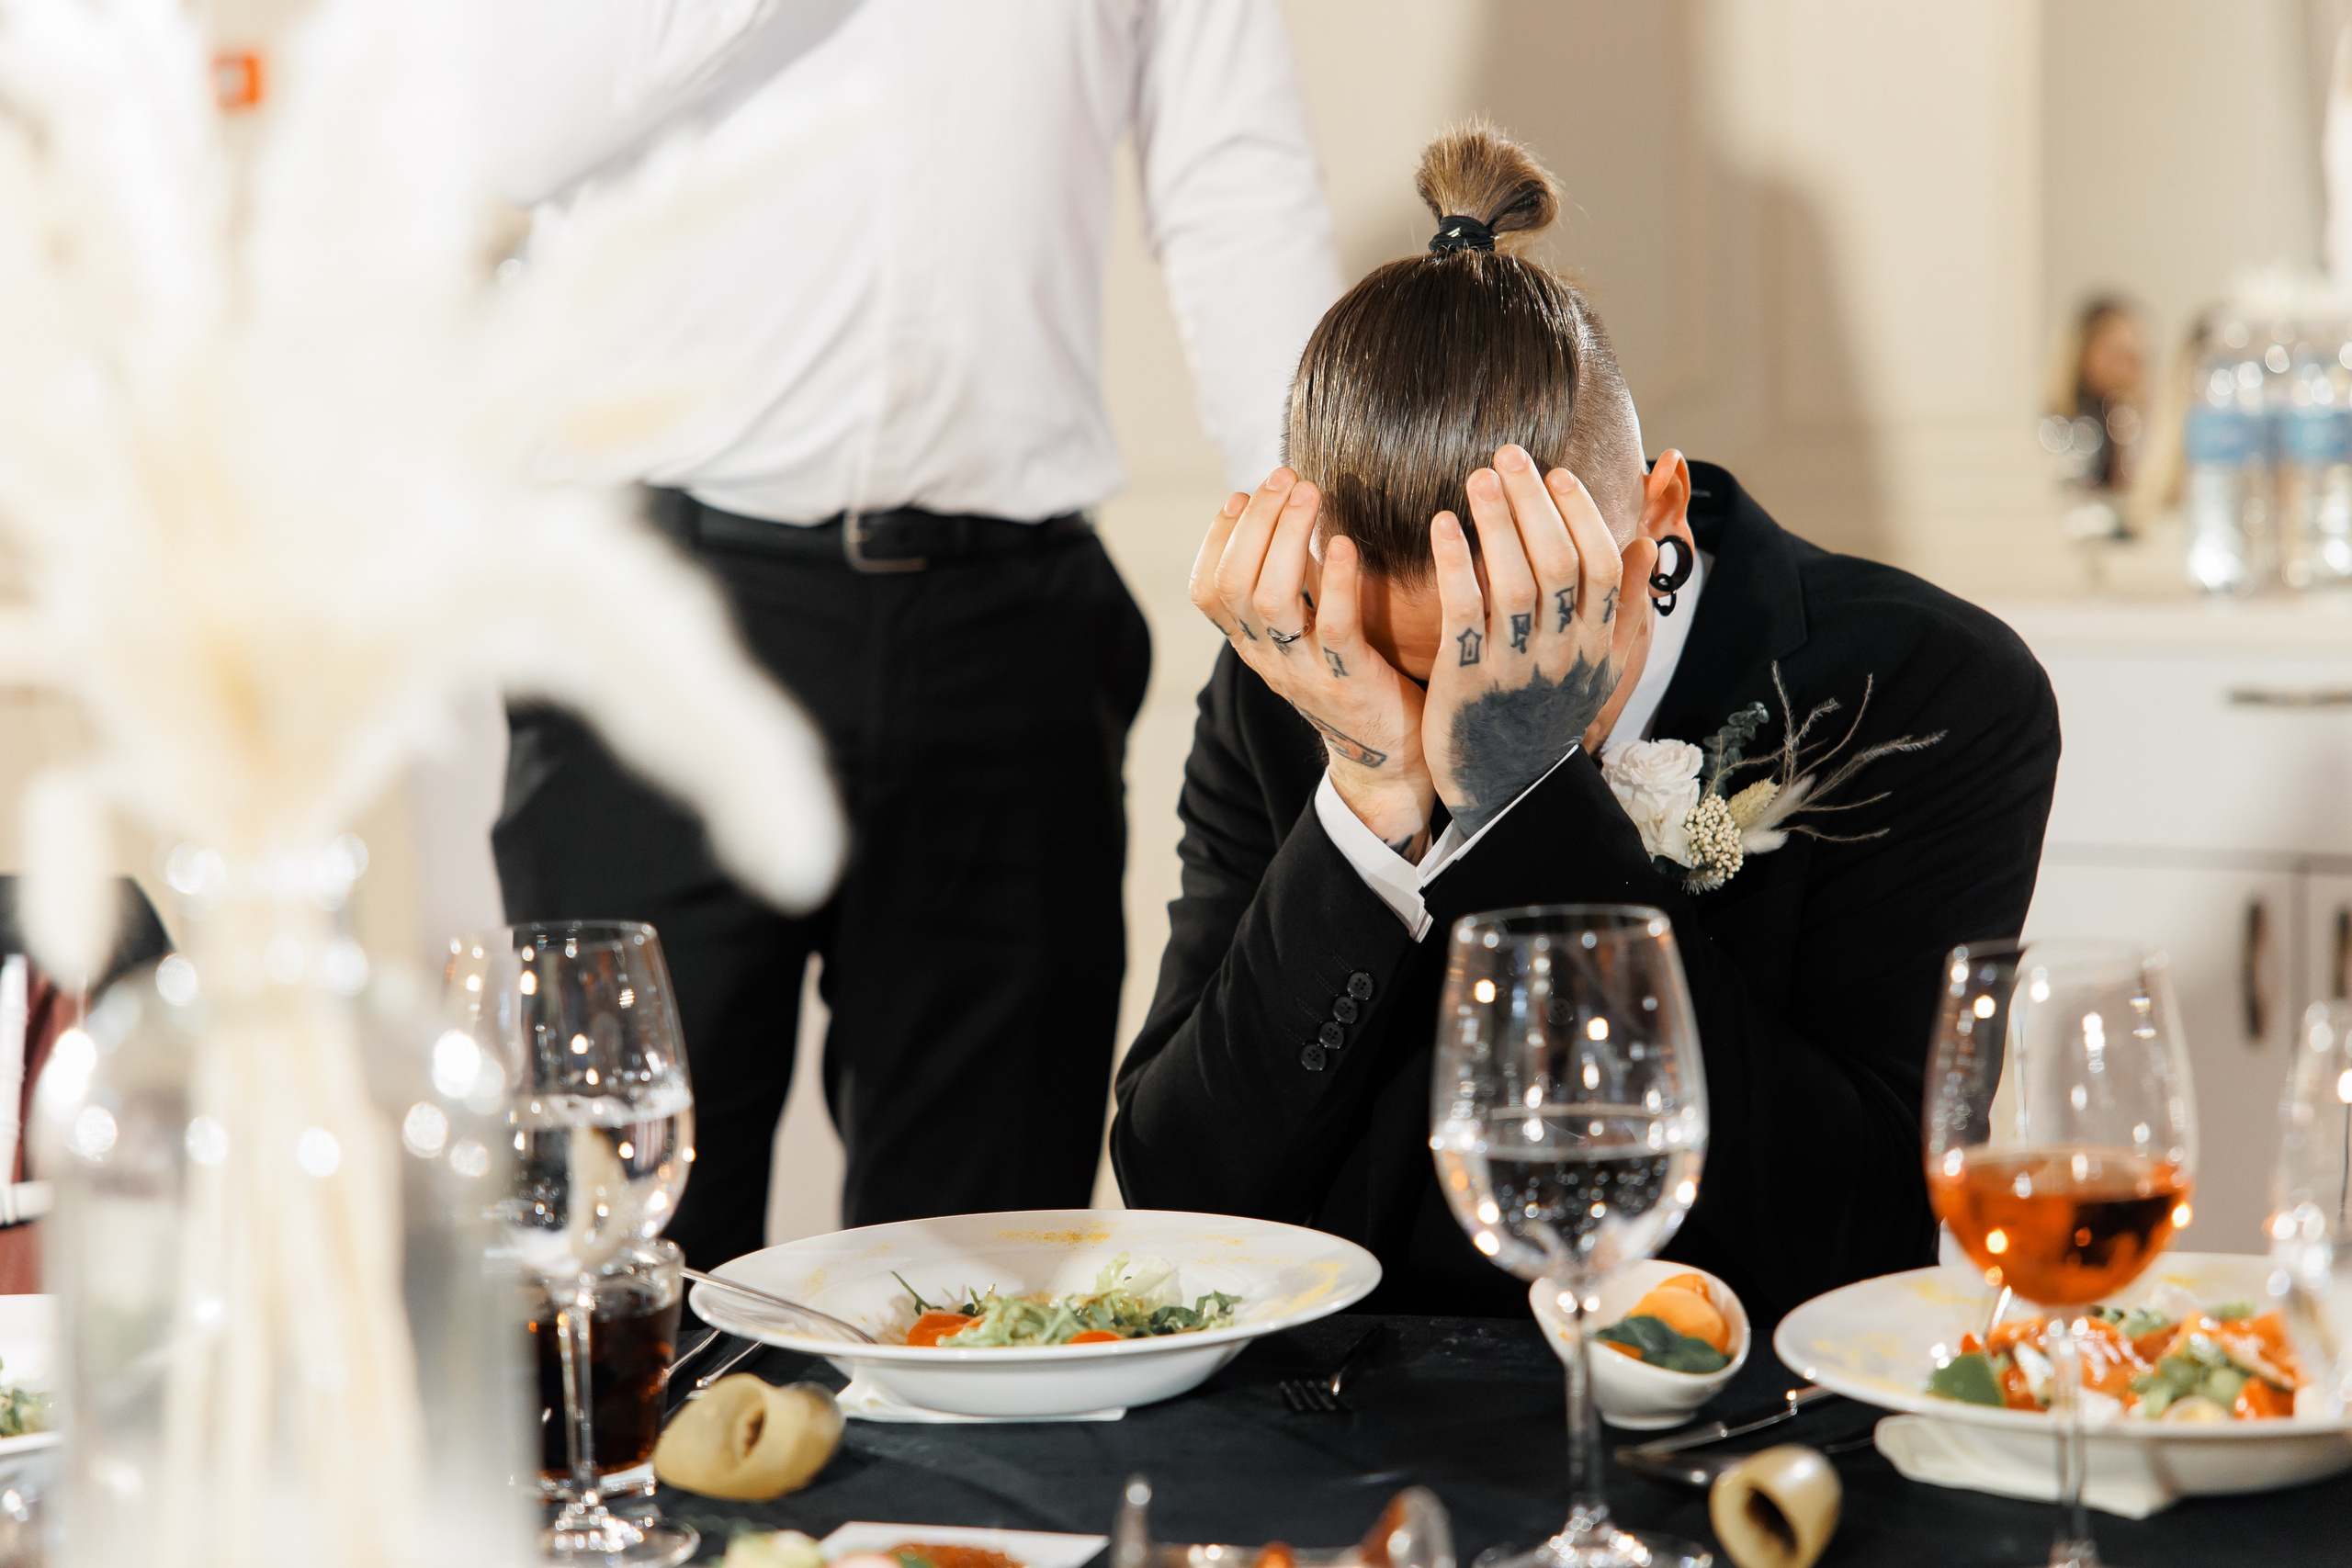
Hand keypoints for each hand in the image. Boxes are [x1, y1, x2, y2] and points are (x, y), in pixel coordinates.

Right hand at [1190, 469, 1436, 855]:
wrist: (1392, 759)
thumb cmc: (1356, 677)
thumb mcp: (1310, 630)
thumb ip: (1297, 581)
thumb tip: (1286, 509)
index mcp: (1254, 645)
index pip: (1206, 590)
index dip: (1216, 538)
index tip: (1242, 495)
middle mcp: (1268, 659)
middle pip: (1234, 583)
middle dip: (1256, 521)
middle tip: (1287, 477)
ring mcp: (1305, 673)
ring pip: (1271, 599)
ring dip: (1287, 537)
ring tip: (1312, 495)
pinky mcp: (1349, 683)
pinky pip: (1331, 627)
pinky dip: (1334, 580)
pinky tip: (1344, 544)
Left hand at [1423, 445, 1657, 834]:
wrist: (1505, 788)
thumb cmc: (1546, 713)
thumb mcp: (1598, 667)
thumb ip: (1622, 606)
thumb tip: (1646, 542)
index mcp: (1596, 645)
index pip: (1600, 564)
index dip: (1580, 512)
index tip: (1556, 472)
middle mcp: (1563, 656)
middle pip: (1559, 564)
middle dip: (1534, 502)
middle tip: (1507, 454)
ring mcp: (1516, 670)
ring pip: (1514, 583)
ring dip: (1497, 522)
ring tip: (1477, 476)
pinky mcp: (1468, 682)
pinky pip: (1464, 612)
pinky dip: (1456, 563)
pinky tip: (1441, 525)